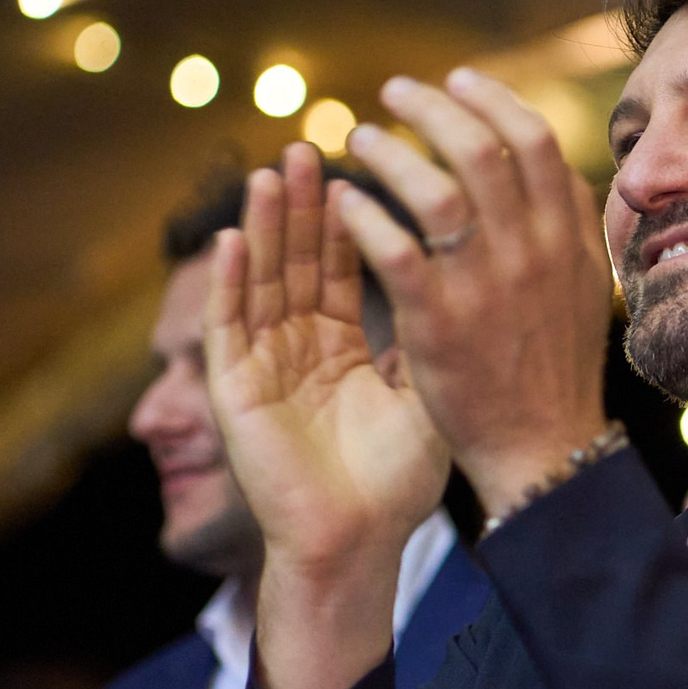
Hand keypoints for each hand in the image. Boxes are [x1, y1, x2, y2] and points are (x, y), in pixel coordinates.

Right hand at [205, 146, 452, 587]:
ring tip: (271, 170)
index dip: (345, 218)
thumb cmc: (392, 484)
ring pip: (259, 282)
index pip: (338, 267)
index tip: (359, 164)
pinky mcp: (235, 393)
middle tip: (313, 143)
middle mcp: (295, 348)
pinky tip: (232, 242)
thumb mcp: (422, 396)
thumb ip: (427, 335)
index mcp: (338, 348)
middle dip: (302, 204)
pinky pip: (229, 329)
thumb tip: (458, 276)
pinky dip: (229, 284)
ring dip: (263, 227)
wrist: (355, 545)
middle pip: (295, 261)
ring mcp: (262, 367)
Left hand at [337, 68, 612, 513]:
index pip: (533, 139)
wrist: (543, 449)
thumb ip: (568, 225)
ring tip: (357, 139)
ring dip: (389, 152)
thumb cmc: (556, 371)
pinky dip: (364, 216)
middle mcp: (531, 251)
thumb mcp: (583, 287)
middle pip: (480, 146)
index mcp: (567, 237)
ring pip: (433, 187)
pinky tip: (343, 204)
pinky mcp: (437, 323)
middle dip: (430, 107)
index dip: (492, 100)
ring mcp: (484, 286)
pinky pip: (393, 248)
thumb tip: (556, 168)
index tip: (459, 80)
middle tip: (394, 92)